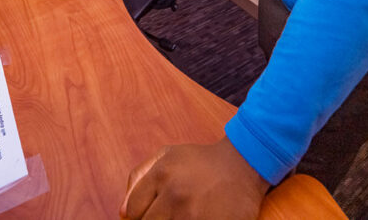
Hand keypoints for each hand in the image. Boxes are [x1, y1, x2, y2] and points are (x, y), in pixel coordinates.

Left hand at [120, 138, 268, 219]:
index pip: (132, 211)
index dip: (139, 215)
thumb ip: (140, 177)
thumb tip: (123, 212)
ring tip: (185, 213)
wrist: (244, 165)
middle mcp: (175, 195)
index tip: (151, 213)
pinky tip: (197, 218)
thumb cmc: (203, 161)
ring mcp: (192, 215)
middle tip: (171, 213)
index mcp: (161, 175)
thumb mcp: (167, 155)